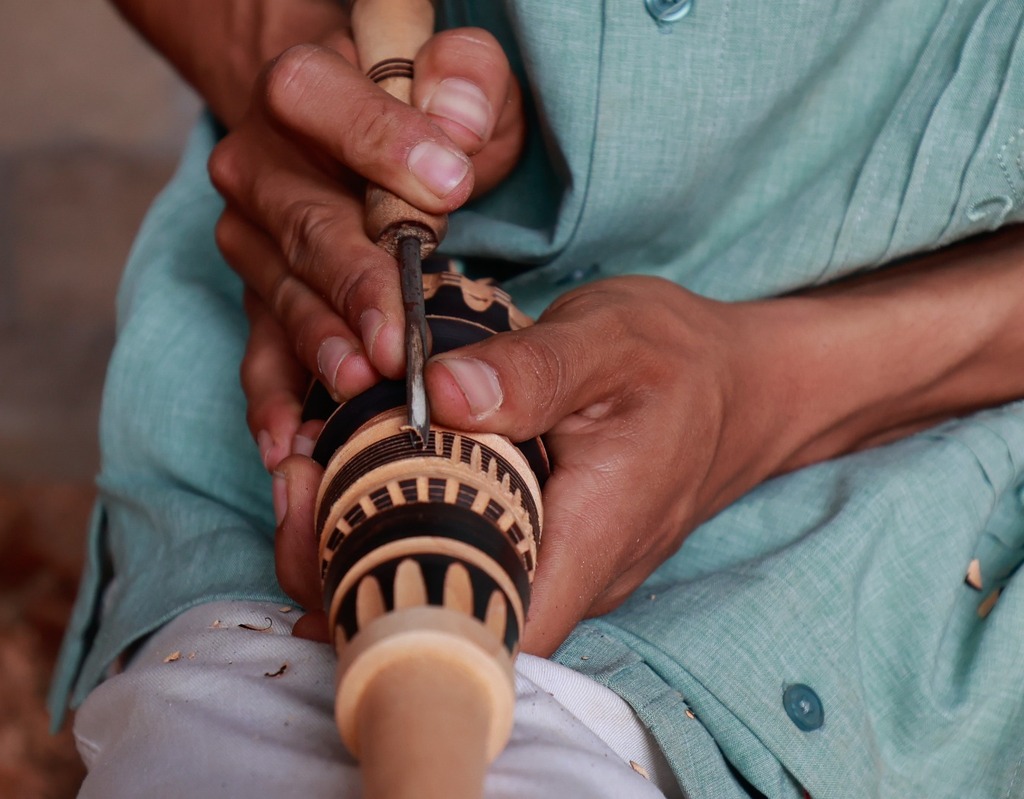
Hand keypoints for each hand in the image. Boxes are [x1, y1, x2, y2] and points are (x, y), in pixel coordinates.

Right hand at [219, 28, 524, 470]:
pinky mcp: (258, 301)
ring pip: (283, 296)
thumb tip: (459, 129)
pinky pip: (260, 352)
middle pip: (303, 223)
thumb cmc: (423, 107)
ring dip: (321, 346)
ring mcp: (251, 240)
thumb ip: (467, 79)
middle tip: (397, 337)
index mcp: (299, 89)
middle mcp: (258, 166)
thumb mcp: (459, 73)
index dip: (380, 141)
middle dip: (353, 285)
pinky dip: (275, 400)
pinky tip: (289, 442)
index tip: (450, 184)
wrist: (352, 133)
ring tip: (358, 388)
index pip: (318, 101)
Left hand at [273, 276, 786, 648]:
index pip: (494, 627)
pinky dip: (397, 524)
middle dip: (352, 573)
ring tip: (305, 472)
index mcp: (591, 534)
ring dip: (363, 547)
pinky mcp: (537, 540)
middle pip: (449, 617)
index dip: (402, 610)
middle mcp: (568, 572)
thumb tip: (437, 397)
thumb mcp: (612, 339)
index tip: (330, 544)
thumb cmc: (680, 361)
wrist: (739, 385)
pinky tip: (351, 474)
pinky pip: (458, 554)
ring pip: (447, 588)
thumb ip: (532, 369)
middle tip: (294, 484)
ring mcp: (553, 564)